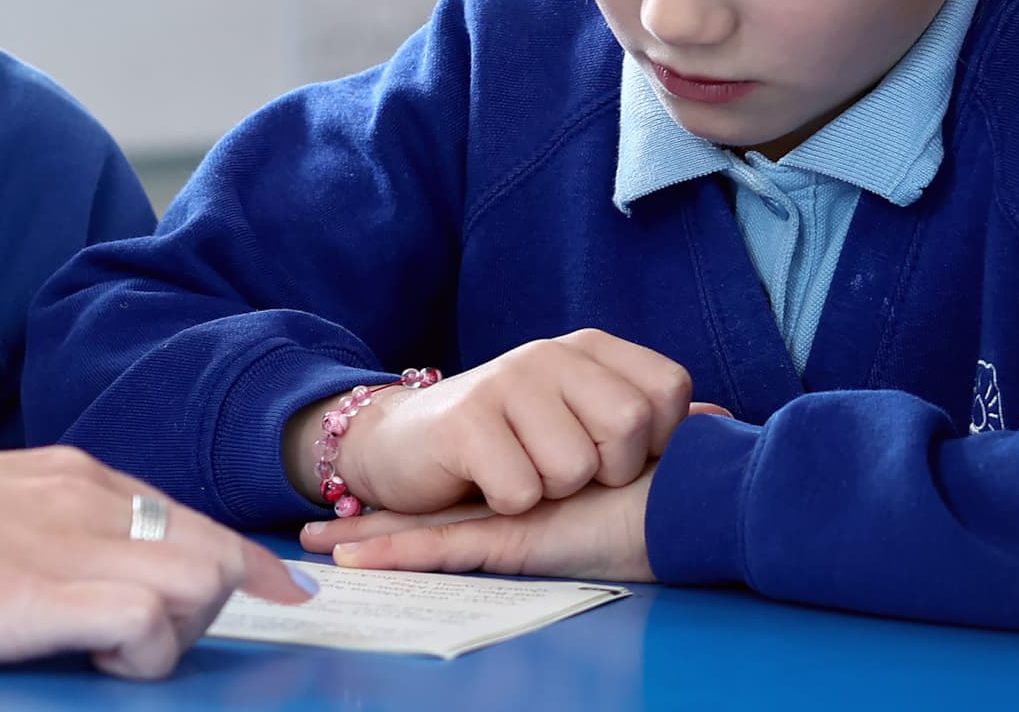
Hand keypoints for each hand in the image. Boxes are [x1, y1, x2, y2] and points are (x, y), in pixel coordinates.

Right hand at [0, 446, 305, 678]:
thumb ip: (39, 533)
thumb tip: (70, 579)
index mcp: (68, 475)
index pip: (187, 516)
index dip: (240, 563)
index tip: (279, 593)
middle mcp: (86, 496)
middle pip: (211, 550)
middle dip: (209, 609)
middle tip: (146, 650)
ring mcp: (72, 539)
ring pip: (200, 580)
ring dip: (173, 633)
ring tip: (101, 653)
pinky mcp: (50, 591)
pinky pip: (153, 621)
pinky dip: (142, 652)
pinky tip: (85, 658)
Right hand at [290, 330, 698, 516]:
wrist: (405, 444)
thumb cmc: (509, 440)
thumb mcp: (581, 419)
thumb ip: (651, 419)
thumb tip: (726, 421)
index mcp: (589, 348)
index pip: (669, 390)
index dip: (655, 440)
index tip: (612, 454)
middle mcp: (549, 353)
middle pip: (630, 426)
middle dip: (605, 469)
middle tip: (565, 471)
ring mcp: (504, 381)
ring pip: (575, 467)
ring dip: (551, 491)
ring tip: (521, 473)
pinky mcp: (464, 422)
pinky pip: (523, 490)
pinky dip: (510, 504)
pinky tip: (485, 482)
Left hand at [298, 465, 655, 582]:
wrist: (707, 494)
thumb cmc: (681, 496)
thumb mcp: (631, 493)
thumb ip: (621, 479)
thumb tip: (658, 459)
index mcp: (533, 497)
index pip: (460, 503)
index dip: (412, 508)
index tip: (361, 516)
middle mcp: (516, 503)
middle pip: (430, 513)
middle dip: (373, 523)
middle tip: (312, 533)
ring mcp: (512, 517)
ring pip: (423, 531)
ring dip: (369, 539)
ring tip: (312, 547)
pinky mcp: (518, 535)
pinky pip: (446, 546)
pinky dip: (397, 554)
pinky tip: (352, 558)